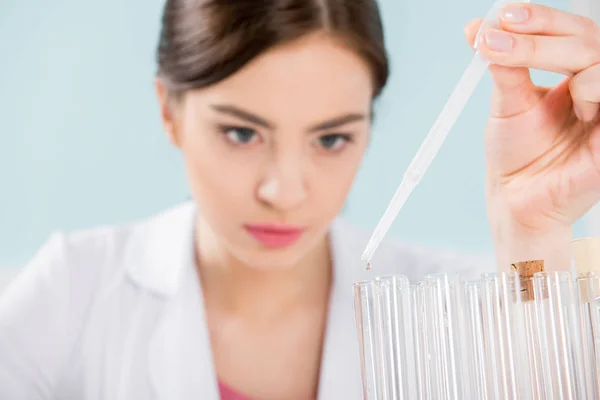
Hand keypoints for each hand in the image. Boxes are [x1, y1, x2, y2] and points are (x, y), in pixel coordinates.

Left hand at [464, 3, 599, 268]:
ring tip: (537, 89)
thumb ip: (504, 66)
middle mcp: (595, 87)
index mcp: (573, 75)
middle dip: (540, 34)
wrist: (516, 200)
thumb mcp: (508, 104)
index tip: (502, 15)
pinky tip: (578, 106)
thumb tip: (481, 27)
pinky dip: (593, 92)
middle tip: (498, 34)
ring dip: (564, 60)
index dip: (539, 18)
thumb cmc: (516, 156)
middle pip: (586, 38)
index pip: (567, 32)